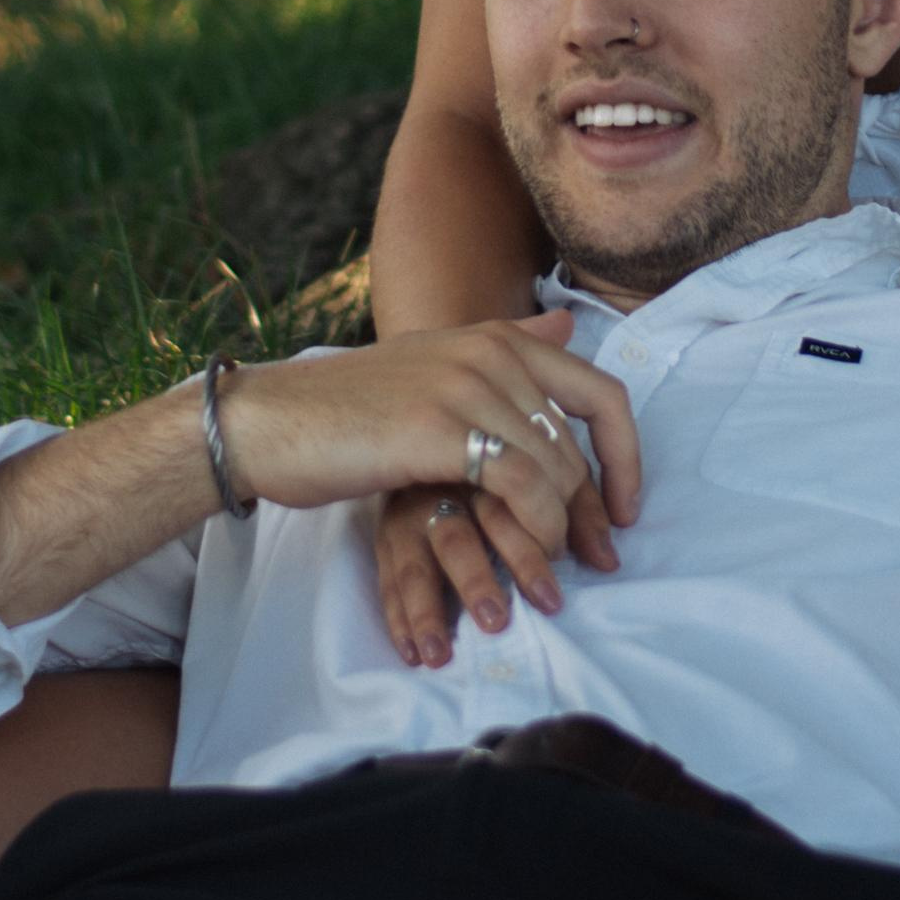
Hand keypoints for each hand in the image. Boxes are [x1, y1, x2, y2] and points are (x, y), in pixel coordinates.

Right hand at [218, 312, 639, 656]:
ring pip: (554, 468)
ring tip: (552, 576)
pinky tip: (524, 559)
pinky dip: (536, 528)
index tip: (625, 510)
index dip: (627, 457)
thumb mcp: (435, 363)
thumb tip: (565, 323)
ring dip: (562, 531)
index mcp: (496, 335)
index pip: (601, 391)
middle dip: (595, 512)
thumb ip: (503, 348)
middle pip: (578, 443)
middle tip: (595, 563)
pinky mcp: (439, 430)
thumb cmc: (351, 407)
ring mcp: (465, 387)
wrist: (272, 421)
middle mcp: (490, 351)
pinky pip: (520, 486)